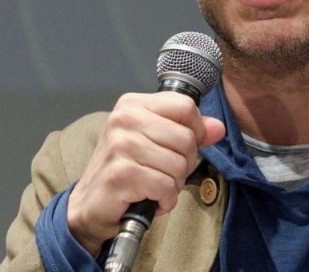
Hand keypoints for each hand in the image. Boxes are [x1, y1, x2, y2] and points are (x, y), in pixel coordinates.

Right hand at [66, 92, 225, 255]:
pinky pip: (166, 186)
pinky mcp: (121, 174)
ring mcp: (121, 145)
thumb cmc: (125, 170)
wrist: (90, 203)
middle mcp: (124, 119)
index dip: (194, 131)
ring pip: (179, 165)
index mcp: (133, 104)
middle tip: (163, 172)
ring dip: (173, 185)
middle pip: (186, 138)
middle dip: (184, 164)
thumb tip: (217, 128)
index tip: (179, 147)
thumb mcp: (157, 143)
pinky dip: (164, 200)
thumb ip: (189, 132)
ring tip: (153, 186)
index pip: (186, 107)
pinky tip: (149, 199)